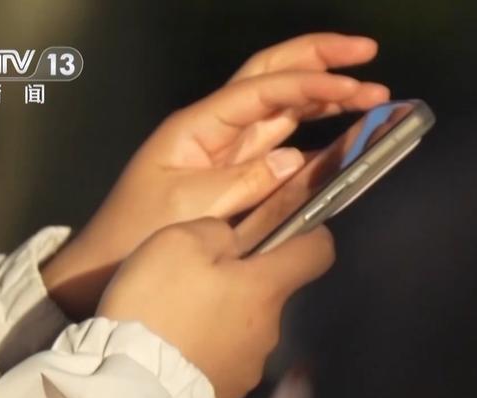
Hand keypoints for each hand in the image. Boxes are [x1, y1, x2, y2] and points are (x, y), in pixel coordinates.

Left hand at [42, 33, 387, 318]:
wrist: (105, 267)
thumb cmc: (135, 234)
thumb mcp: (188, 206)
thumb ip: (245, 182)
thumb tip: (297, 160)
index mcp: (200, 125)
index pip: (262, 89)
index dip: (310, 82)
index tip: (353, 85)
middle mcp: (217, 128)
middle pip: (272, 76)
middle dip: (319, 59)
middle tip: (367, 52)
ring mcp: (230, 151)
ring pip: (283, 107)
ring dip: (325, 96)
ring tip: (370, 94)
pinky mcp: (240, 178)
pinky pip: (284, 147)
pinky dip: (317, 138)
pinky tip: (346, 137)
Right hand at [97, 217, 333, 397]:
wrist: (131, 389)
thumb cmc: (158, 306)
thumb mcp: (179, 243)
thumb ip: (218, 232)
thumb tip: (234, 241)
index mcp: (266, 289)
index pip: (319, 252)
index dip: (308, 234)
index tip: (284, 231)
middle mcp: (270, 329)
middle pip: (269, 292)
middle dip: (241, 282)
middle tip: (194, 280)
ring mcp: (251, 367)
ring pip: (244, 328)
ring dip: (220, 319)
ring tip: (175, 320)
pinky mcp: (229, 394)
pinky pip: (224, 361)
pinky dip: (206, 351)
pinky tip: (174, 350)